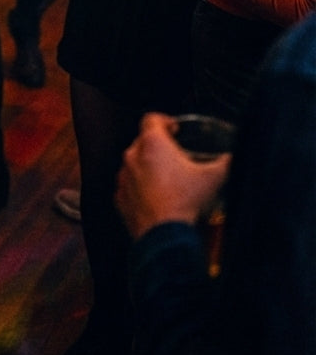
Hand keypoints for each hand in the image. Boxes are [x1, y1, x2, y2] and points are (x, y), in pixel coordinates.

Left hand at [116, 112, 230, 239]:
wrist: (164, 235)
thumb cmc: (185, 202)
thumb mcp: (213, 178)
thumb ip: (226, 163)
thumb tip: (234, 158)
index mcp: (153, 143)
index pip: (151, 119)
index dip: (164, 121)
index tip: (173, 129)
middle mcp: (133, 156)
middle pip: (142, 141)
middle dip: (157, 146)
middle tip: (174, 157)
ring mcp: (124, 178)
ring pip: (133, 164)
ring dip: (146, 167)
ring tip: (166, 180)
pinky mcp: (120, 198)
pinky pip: (128, 187)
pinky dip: (139, 189)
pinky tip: (155, 198)